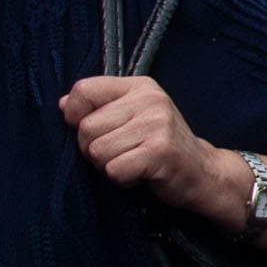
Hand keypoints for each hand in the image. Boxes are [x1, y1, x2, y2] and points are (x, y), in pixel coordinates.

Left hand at [61, 75, 251, 230]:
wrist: (203, 172)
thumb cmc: (160, 145)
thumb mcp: (132, 117)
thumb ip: (99, 107)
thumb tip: (63, 105)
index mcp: (140, 86)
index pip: (83, 90)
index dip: (76, 115)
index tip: (96, 130)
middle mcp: (150, 100)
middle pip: (86, 128)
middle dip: (93, 149)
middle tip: (121, 153)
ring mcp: (158, 124)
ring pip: (97, 151)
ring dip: (108, 166)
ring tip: (132, 162)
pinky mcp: (160, 151)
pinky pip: (114, 169)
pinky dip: (122, 179)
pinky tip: (140, 174)